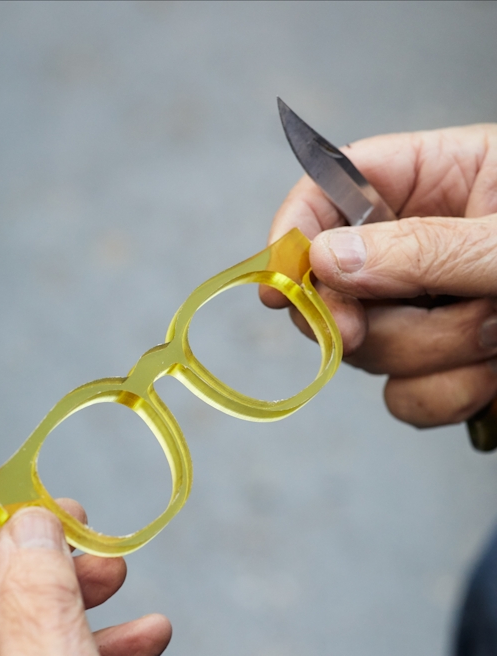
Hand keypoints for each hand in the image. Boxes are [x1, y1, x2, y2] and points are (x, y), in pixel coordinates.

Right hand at [262, 124, 496, 425]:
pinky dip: (449, 396)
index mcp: (442, 176)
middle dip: (367, 314)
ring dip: (433, 355)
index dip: (294, 232)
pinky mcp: (454, 368)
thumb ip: (422, 249)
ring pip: (370, 350)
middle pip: (338, 283)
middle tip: (367, 328)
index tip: (281, 282)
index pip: (333, 187)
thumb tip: (325, 262)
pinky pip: (407, 399)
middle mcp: (428, 242)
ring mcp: (438, 309)